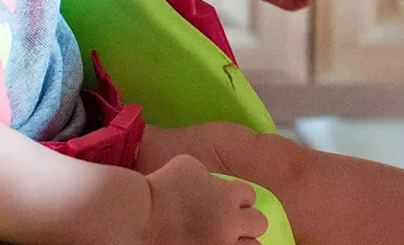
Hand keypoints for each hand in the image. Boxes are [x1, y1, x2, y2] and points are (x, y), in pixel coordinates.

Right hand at [144, 154, 268, 244]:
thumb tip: (213, 184)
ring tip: (224, 237)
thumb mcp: (189, 166)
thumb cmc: (162, 186)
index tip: (226, 199)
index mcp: (227, 195)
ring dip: (241, 240)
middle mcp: (231, 223)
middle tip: (230, 221)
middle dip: (246, 220)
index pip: (250, 196)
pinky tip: (213, 243)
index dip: (238, 197)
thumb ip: (210, 176)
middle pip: (259, 223)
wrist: (144, 216)